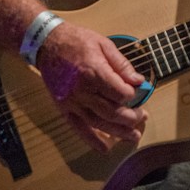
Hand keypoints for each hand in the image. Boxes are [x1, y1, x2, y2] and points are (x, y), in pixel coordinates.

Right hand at [35, 22, 148, 151]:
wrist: (47, 44)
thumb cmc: (76, 41)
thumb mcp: (103, 44)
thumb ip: (122, 65)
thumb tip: (139, 81)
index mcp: (94, 71)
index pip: (119, 93)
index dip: (132, 95)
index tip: (137, 93)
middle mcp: (82, 90)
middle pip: (112, 112)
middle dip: (131, 118)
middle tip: (142, 117)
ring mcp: (72, 101)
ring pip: (98, 123)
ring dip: (118, 132)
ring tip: (133, 136)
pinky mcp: (64, 108)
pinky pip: (78, 128)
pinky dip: (92, 140)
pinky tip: (104, 148)